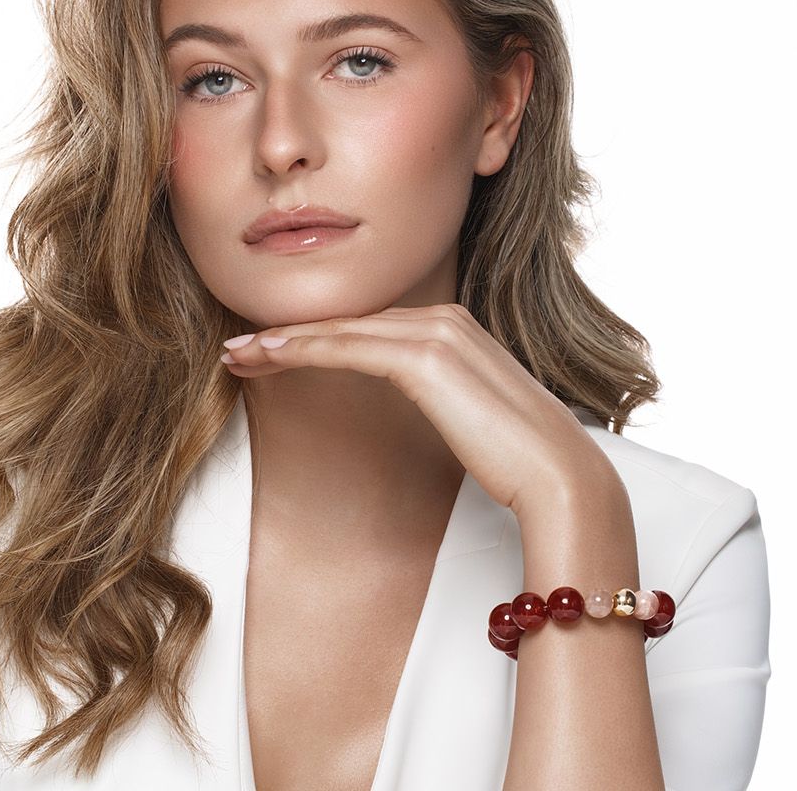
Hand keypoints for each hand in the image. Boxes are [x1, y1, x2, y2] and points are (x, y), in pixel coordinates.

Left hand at [219, 303, 625, 518]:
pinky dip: (301, 350)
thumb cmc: (519, 461)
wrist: (558, 479)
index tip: (271, 351)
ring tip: (237, 356)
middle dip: (289, 334)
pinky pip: (347, 348)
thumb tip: (422, 408)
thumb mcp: (470, 418)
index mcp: (457, 328)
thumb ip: (443, 398)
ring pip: (340, 331)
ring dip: (281, 342)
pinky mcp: (425, 359)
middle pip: (349, 321)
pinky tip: (266, 356)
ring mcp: (437, 333)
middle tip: (239, 349)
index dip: (316, 337)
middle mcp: (445, 318)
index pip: (370, 327)